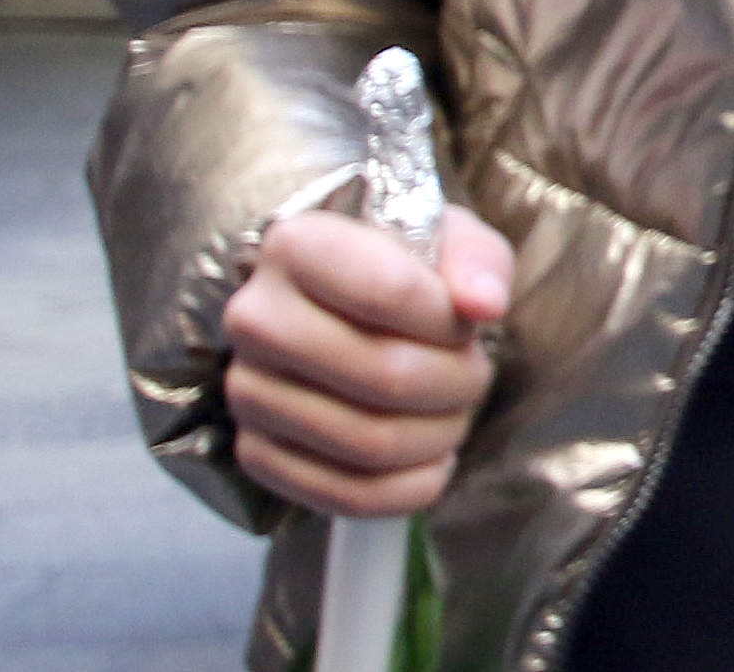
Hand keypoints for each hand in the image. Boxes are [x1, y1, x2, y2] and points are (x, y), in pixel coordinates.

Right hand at [222, 205, 515, 517]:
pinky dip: (410, 487)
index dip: (451, 321)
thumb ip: (476, 262)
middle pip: (387, 376)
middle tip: (475, 372)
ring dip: (440, 434)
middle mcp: (255, 319)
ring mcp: (248, 392)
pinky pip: (345, 495)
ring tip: (454, 409)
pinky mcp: (255, 452)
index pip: (392, 294)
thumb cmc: (401, 267)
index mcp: (295, 246)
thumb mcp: (447, 239)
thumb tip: (485, 305)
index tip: (468, 322)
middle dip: (458, 382)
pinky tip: (433, 459)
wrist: (339, 305)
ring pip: (370, 442)